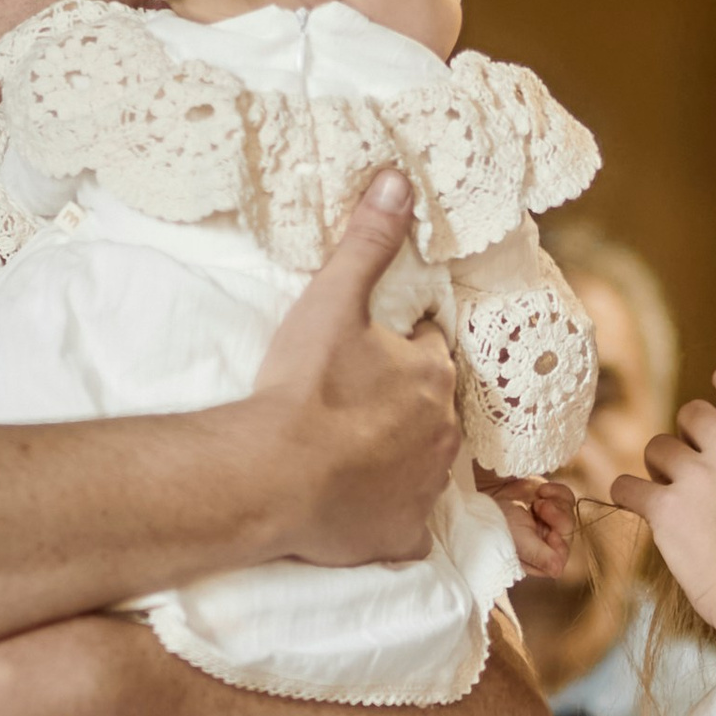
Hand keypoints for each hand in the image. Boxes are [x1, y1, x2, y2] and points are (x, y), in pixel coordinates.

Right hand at [248, 172, 460, 565]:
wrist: (271, 476)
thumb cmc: (303, 388)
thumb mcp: (332, 301)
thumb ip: (367, 242)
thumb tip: (399, 180)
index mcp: (433, 375)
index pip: (429, 353)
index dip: (398, 351)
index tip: (365, 356)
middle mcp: (444, 433)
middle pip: (428, 410)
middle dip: (400, 405)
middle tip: (349, 405)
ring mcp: (424, 489)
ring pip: (420, 465)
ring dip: (393, 457)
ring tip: (345, 451)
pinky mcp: (400, 536)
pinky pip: (402, 527)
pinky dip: (384, 518)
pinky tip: (354, 509)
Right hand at [477, 471, 575, 576]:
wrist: (485, 494)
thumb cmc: (496, 522)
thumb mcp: (518, 541)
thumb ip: (540, 556)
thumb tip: (558, 570)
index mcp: (537, 557)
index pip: (560, 559)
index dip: (560, 546)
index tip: (552, 534)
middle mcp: (545, 541)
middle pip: (568, 532)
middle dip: (558, 518)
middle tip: (540, 507)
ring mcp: (548, 519)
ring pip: (569, 513)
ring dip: (556, 503)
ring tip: (537, 500)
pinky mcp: (549, 500)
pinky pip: (565, 497)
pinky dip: (556, 491)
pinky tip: (541, 490)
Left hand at [612, 366, 715, 642]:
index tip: (715, 400)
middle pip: (691, 412)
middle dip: (687, 435)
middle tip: (692, 467)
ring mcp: (697, 479)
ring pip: (657, 448)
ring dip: (659, 469)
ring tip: (674, 498)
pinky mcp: (665, 509)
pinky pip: (627, 485)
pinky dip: (628, 494)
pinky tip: (639, 507)